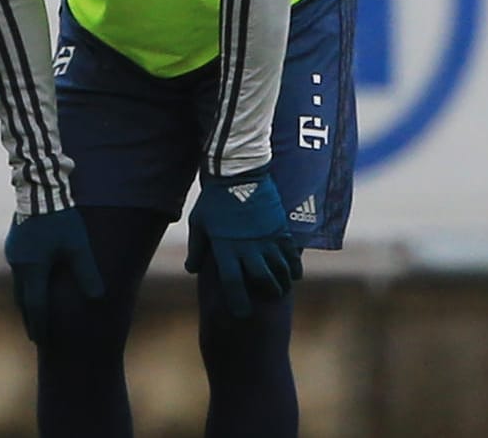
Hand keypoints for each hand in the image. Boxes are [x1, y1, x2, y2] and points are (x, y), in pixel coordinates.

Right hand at [4, 208, 103, 343]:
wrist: (39, 189)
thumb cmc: (61, 218)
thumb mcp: (78, 246)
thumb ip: (87, 273)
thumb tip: (97, 298)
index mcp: (33, 269)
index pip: (35, 306)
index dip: (39, 325)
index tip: (41, 341)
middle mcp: (19, 264)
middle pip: (23, 299)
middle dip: (30, 317)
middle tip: (36, 335)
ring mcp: (13, 253)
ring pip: (19, 284)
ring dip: (27, 300)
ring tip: (34, 312)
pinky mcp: (14, 243)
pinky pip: (19, 271)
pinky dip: (26, 283)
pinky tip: (33, 283)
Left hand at [183, 166, 301, 318]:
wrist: (236, 173)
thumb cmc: (213, 200)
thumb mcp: (199, 224)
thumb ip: (197, 249)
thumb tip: (191, 270)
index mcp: (226, 248)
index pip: (233, 283)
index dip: (238, 302)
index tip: (242, 314)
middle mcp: (248, 247)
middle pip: (262, 279)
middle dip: (267, 293)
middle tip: (269, 299)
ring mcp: (266, 238)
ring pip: (280, 269)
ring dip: (283, 282)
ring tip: (282, 289)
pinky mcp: (280, 228)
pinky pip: (291, 253)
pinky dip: (295, 266)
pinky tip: (295, 274)